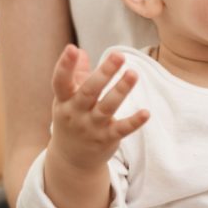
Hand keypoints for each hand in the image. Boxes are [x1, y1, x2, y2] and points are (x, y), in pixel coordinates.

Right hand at [48, 44, 148, 171]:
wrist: (72, 159)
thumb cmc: (72, 119)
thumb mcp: (68, 99)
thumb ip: (75, 74)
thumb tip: (79, 51)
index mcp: (65, 101)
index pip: (61, 82)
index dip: (64, 66)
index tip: (71, 48)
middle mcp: (76, 113)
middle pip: (89, 91)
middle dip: (104, 73)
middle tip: (119, 55)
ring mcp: (91, 127)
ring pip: (107, 108)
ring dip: (121, 90)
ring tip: (133, 73)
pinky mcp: (107, 139)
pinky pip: (122, 129)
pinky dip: (134, 122)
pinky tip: (146, 112)